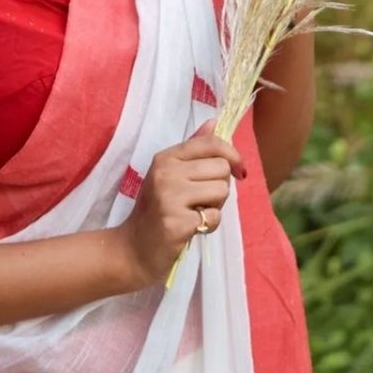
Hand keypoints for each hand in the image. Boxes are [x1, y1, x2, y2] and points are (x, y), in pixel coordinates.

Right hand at [116, 119, 245, 286]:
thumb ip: (193, 149)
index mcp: (166, 157)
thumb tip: (215, 122)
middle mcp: (166, 172)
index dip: (232, 155)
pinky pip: (214, 217)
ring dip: (216, 206)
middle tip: (203, 200)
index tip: (238, 171)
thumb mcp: (169, 174)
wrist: (133, 249)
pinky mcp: (177, 222)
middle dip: (220, 186)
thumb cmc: (155, 210)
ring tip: (196, 212)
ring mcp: (170, 197)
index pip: (211, 143)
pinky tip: (192, 228)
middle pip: (222, 168)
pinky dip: (209, 226)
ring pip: (222, 191)